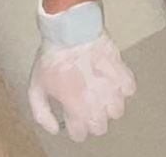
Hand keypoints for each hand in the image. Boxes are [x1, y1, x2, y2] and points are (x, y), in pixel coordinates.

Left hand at [28, 1, 135, 142]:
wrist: (72, 31)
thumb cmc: (53, 57)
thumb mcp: (36, 87)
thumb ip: (42, 113)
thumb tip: (54, 128)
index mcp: (75, 108)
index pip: (80, 134)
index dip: (74, 127)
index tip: (72, 117)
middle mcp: (97, 103)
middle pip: (100, 127)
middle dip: (91, 119)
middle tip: (86, 106)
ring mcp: (112, 87)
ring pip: (117, 111)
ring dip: (108, 105)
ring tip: (101, 94)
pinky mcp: (122, 71)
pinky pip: (130, 89)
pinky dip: (122, 88)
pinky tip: (112, 81)